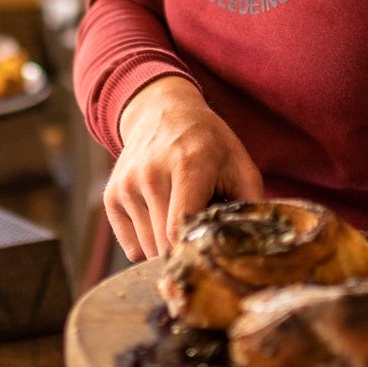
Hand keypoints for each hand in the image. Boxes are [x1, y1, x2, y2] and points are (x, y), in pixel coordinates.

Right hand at [105, 76, 262, 260]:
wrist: (160, 111)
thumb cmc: (207, 142)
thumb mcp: (239, 163)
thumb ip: (251, 203)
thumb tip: (256, 246)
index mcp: (187, 165)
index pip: (179, 229)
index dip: (195, 251)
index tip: (212, 254)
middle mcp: (150, 175)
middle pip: (163, 245)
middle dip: (186, 253)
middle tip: (202, 239)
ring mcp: (126, 186)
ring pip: (146, 250)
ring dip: (167, 249)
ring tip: (181, 221)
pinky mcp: (111, 197)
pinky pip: (131, 247)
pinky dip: (149, 245)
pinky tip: (162, 221)